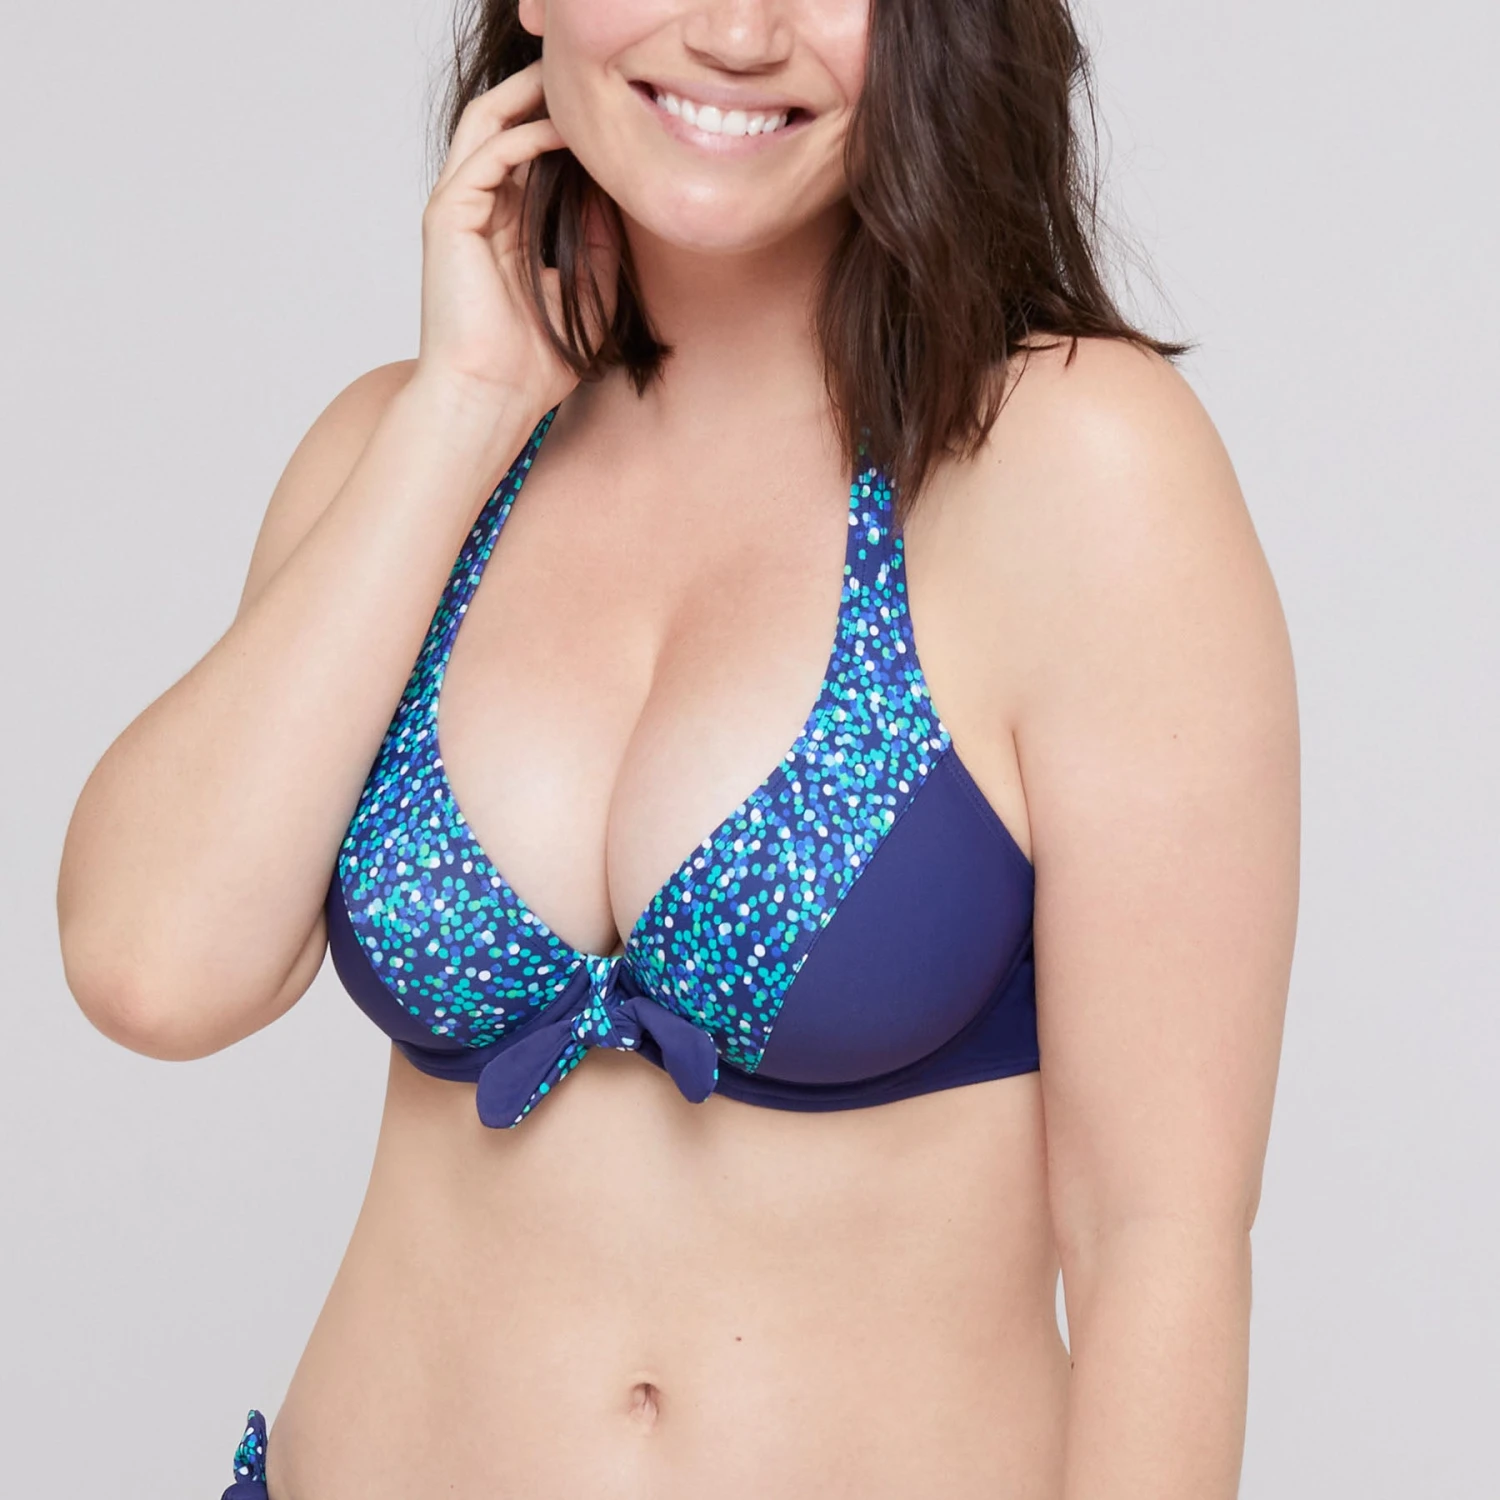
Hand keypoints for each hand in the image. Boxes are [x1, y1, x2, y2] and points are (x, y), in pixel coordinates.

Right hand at [415, 60, 620, 416]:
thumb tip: (620, 196)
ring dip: (527, 97)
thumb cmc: (531, 365)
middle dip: (537, 95)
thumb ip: (600, 243)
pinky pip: (488, 155)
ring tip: (570, 82)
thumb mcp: (586, 292)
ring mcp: (458, 212)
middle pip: (502, 128)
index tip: (605, 117)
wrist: (492, 399)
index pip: (528, 159)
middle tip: (581, 77)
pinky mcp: (448, 216)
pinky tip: (563, 130)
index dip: (561, 130)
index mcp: (501, 232)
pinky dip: (524, 134)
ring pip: (487, 127)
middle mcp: (476, 214)